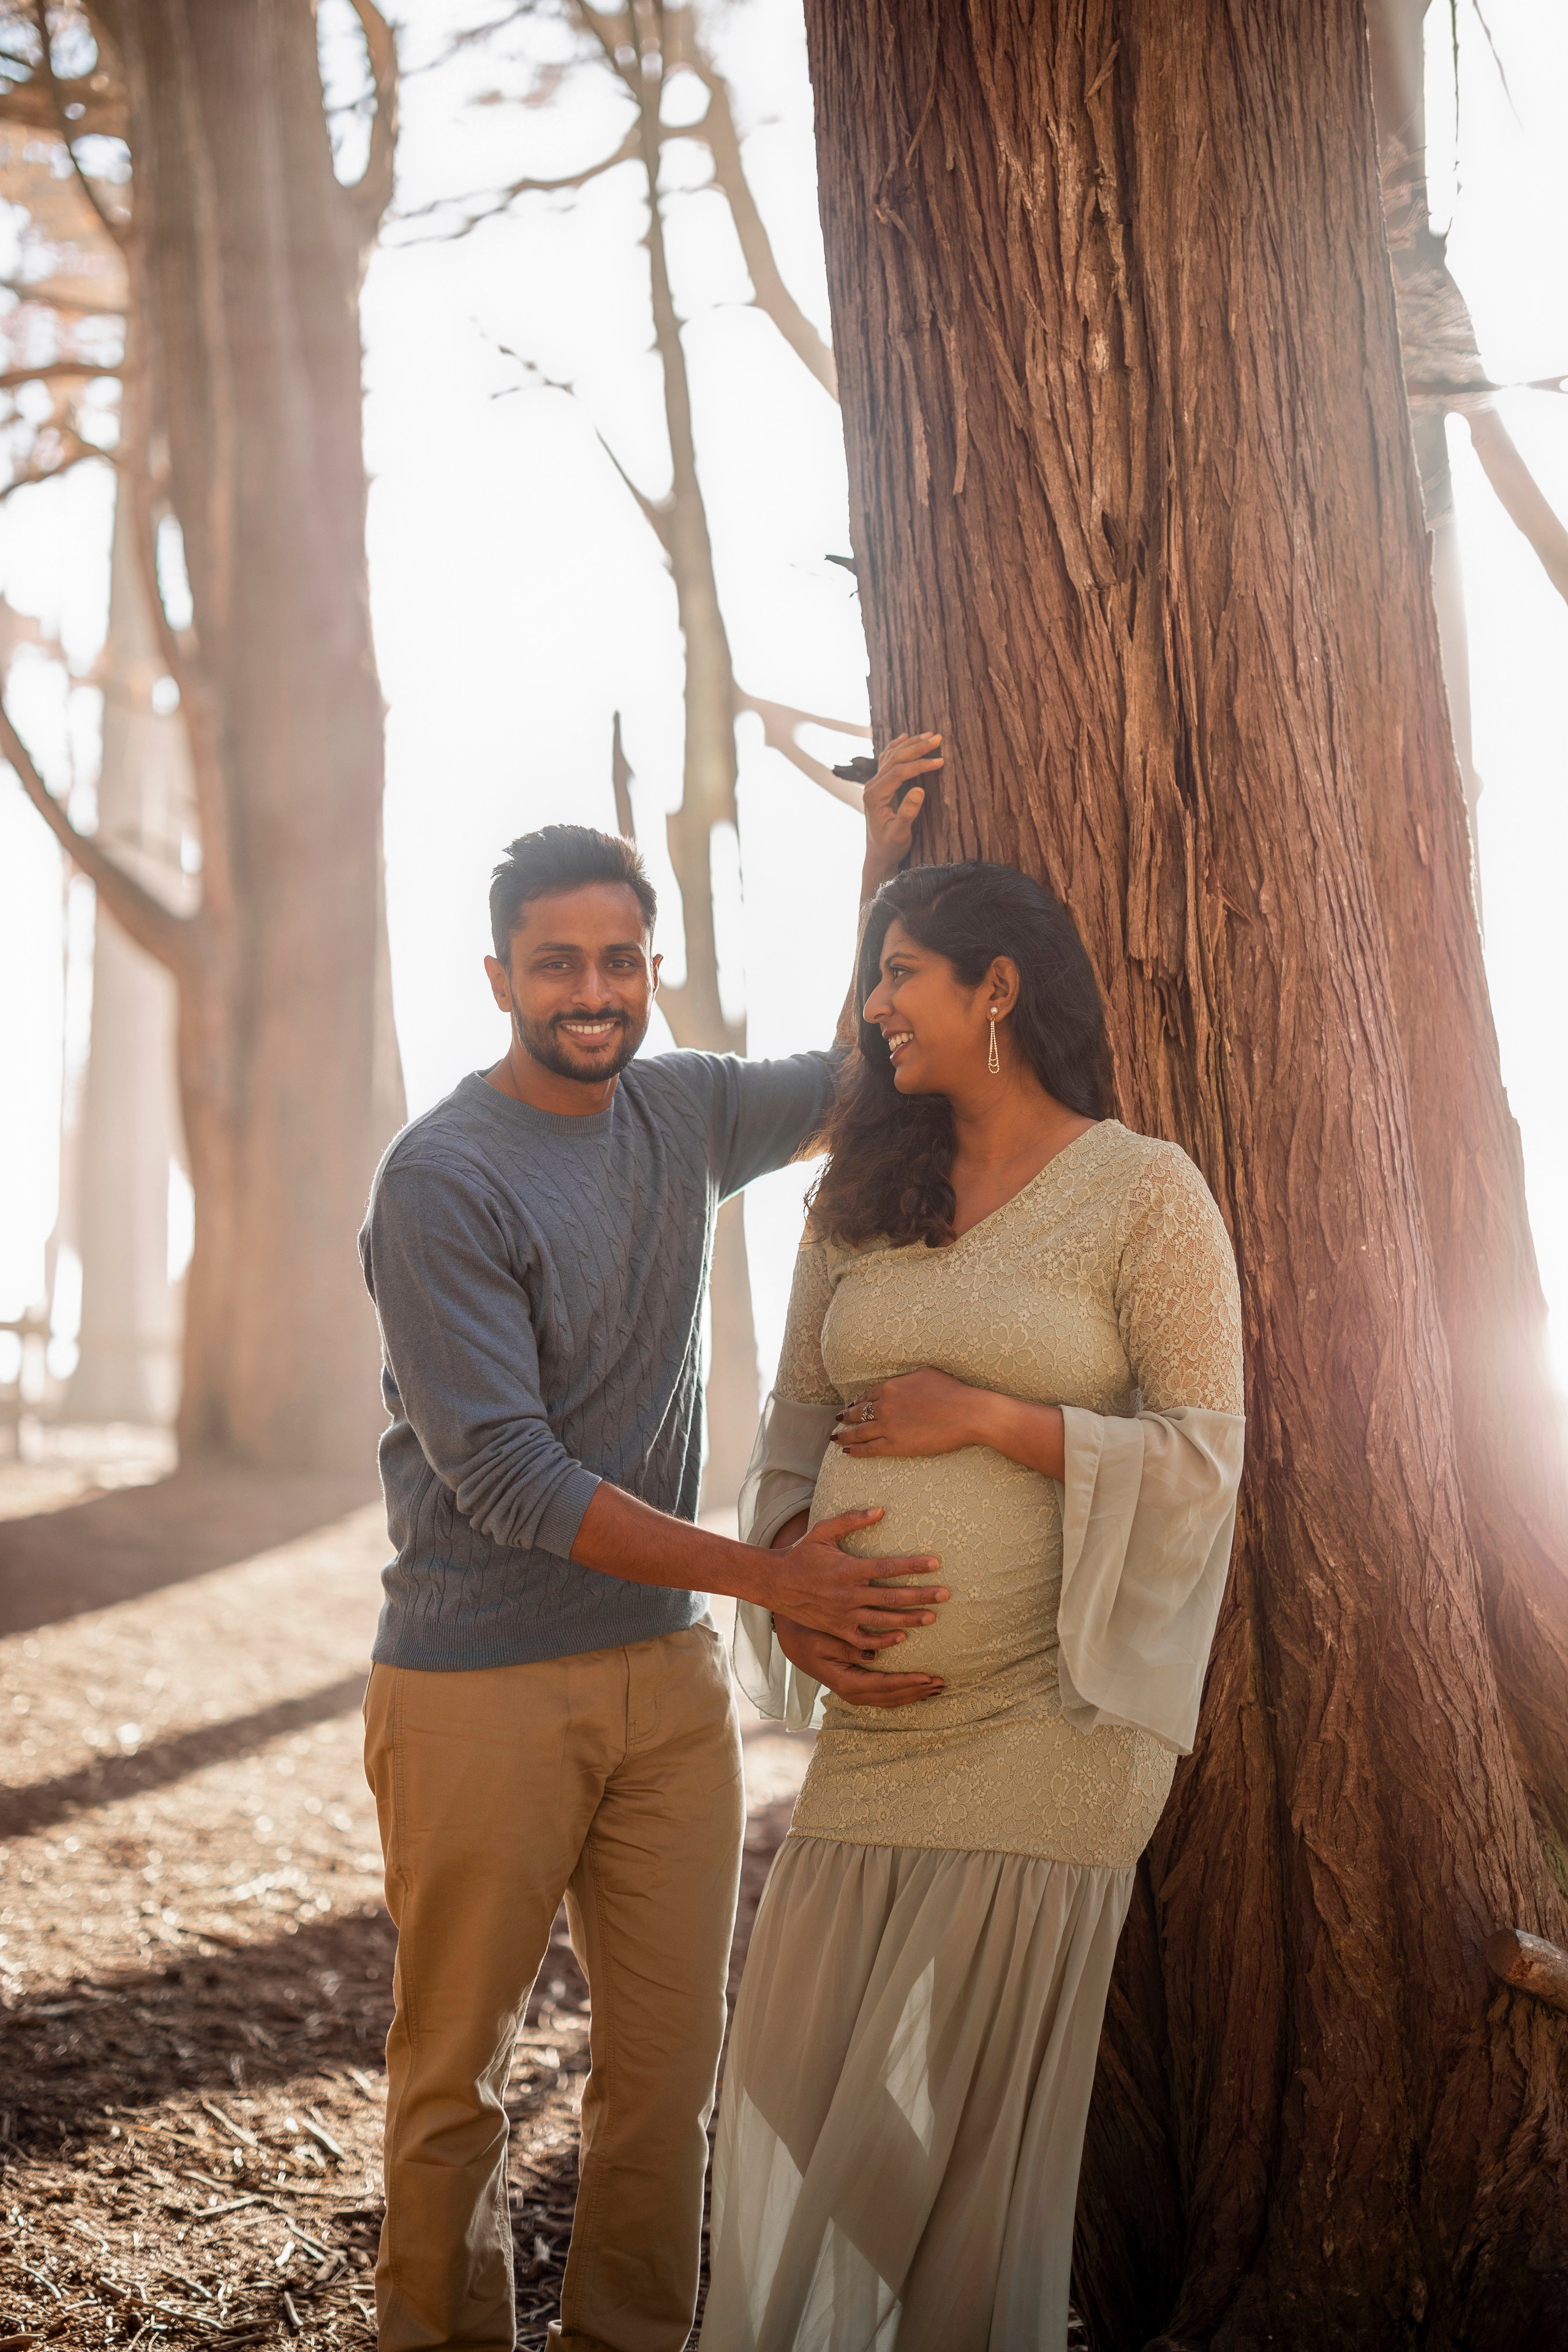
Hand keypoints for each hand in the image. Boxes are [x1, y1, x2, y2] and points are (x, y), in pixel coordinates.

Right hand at [750, 1505, 948, 1645]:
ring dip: (910, 1620)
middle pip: (892, 1597)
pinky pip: (865, 1639)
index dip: (913, 1566)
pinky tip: (901, 1638)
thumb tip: (881, 1510)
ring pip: (883, 1621)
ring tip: (932, 1618)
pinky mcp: (837, 1629)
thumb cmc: (801, 1554)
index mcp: (848, 1569)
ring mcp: (844, 1615)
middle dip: (921, 1596)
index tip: (936, 1563)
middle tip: (946, 1595)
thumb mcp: (823, 1531)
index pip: (888, 1567)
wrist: (776, 1583)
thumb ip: (851, 1519)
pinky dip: (883, 1641)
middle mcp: (849, 1594)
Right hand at [773, 1614, 944, 1707]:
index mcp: (847, 1683)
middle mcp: (853, 1694)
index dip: (908, 1682)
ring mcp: (856, 1694)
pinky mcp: (859, 1689)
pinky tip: (920, 1688)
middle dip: (918, 1690)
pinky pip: (887, 1696)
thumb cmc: (811, 1636)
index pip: (884, 1686)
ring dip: (915, 1694)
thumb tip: (874, 1656)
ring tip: (937, 1687)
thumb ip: (850, 1648)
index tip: (928, 1676)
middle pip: (892, 1696)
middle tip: (940, 1681)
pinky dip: (906, 1693)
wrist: (795, 1643)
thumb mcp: (826, 1639)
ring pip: (891, 1700)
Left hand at [832, 1369, 988, 1457]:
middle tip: (837, 1420)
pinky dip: (855, 1450)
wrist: (966, 1413)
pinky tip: (847, 1451)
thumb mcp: (926, 1373)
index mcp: (891, 1387)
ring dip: (844, 1434)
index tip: (852, 1406)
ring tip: (835, 1437)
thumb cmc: (952, 1391)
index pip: (867, 1395)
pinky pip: (869, 1449)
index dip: (858, 1402)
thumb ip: (907, 1378)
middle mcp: (884, 1406)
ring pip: (858, 1431)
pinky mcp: (895, 1445)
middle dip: (845, 1417)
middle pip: (858, 1412)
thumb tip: (901, 1381)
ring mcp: (888, 1426)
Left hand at [859, 732, 942, 887]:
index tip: (940, 761)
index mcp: (875, 795)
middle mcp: (872, 786)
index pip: (899, 772)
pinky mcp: (880, 785)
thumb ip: (907, 813)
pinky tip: (905, 737)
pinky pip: (887, 760)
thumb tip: (920, 789)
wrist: (878, 854)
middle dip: (917, 747)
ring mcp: (875, 784)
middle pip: (895, 758)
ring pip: (891, 756)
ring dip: (911, 744)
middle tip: (938, 738)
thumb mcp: (900, 834)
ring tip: (930, 735)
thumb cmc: (890, 847)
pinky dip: (897, 747)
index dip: (920, 764)